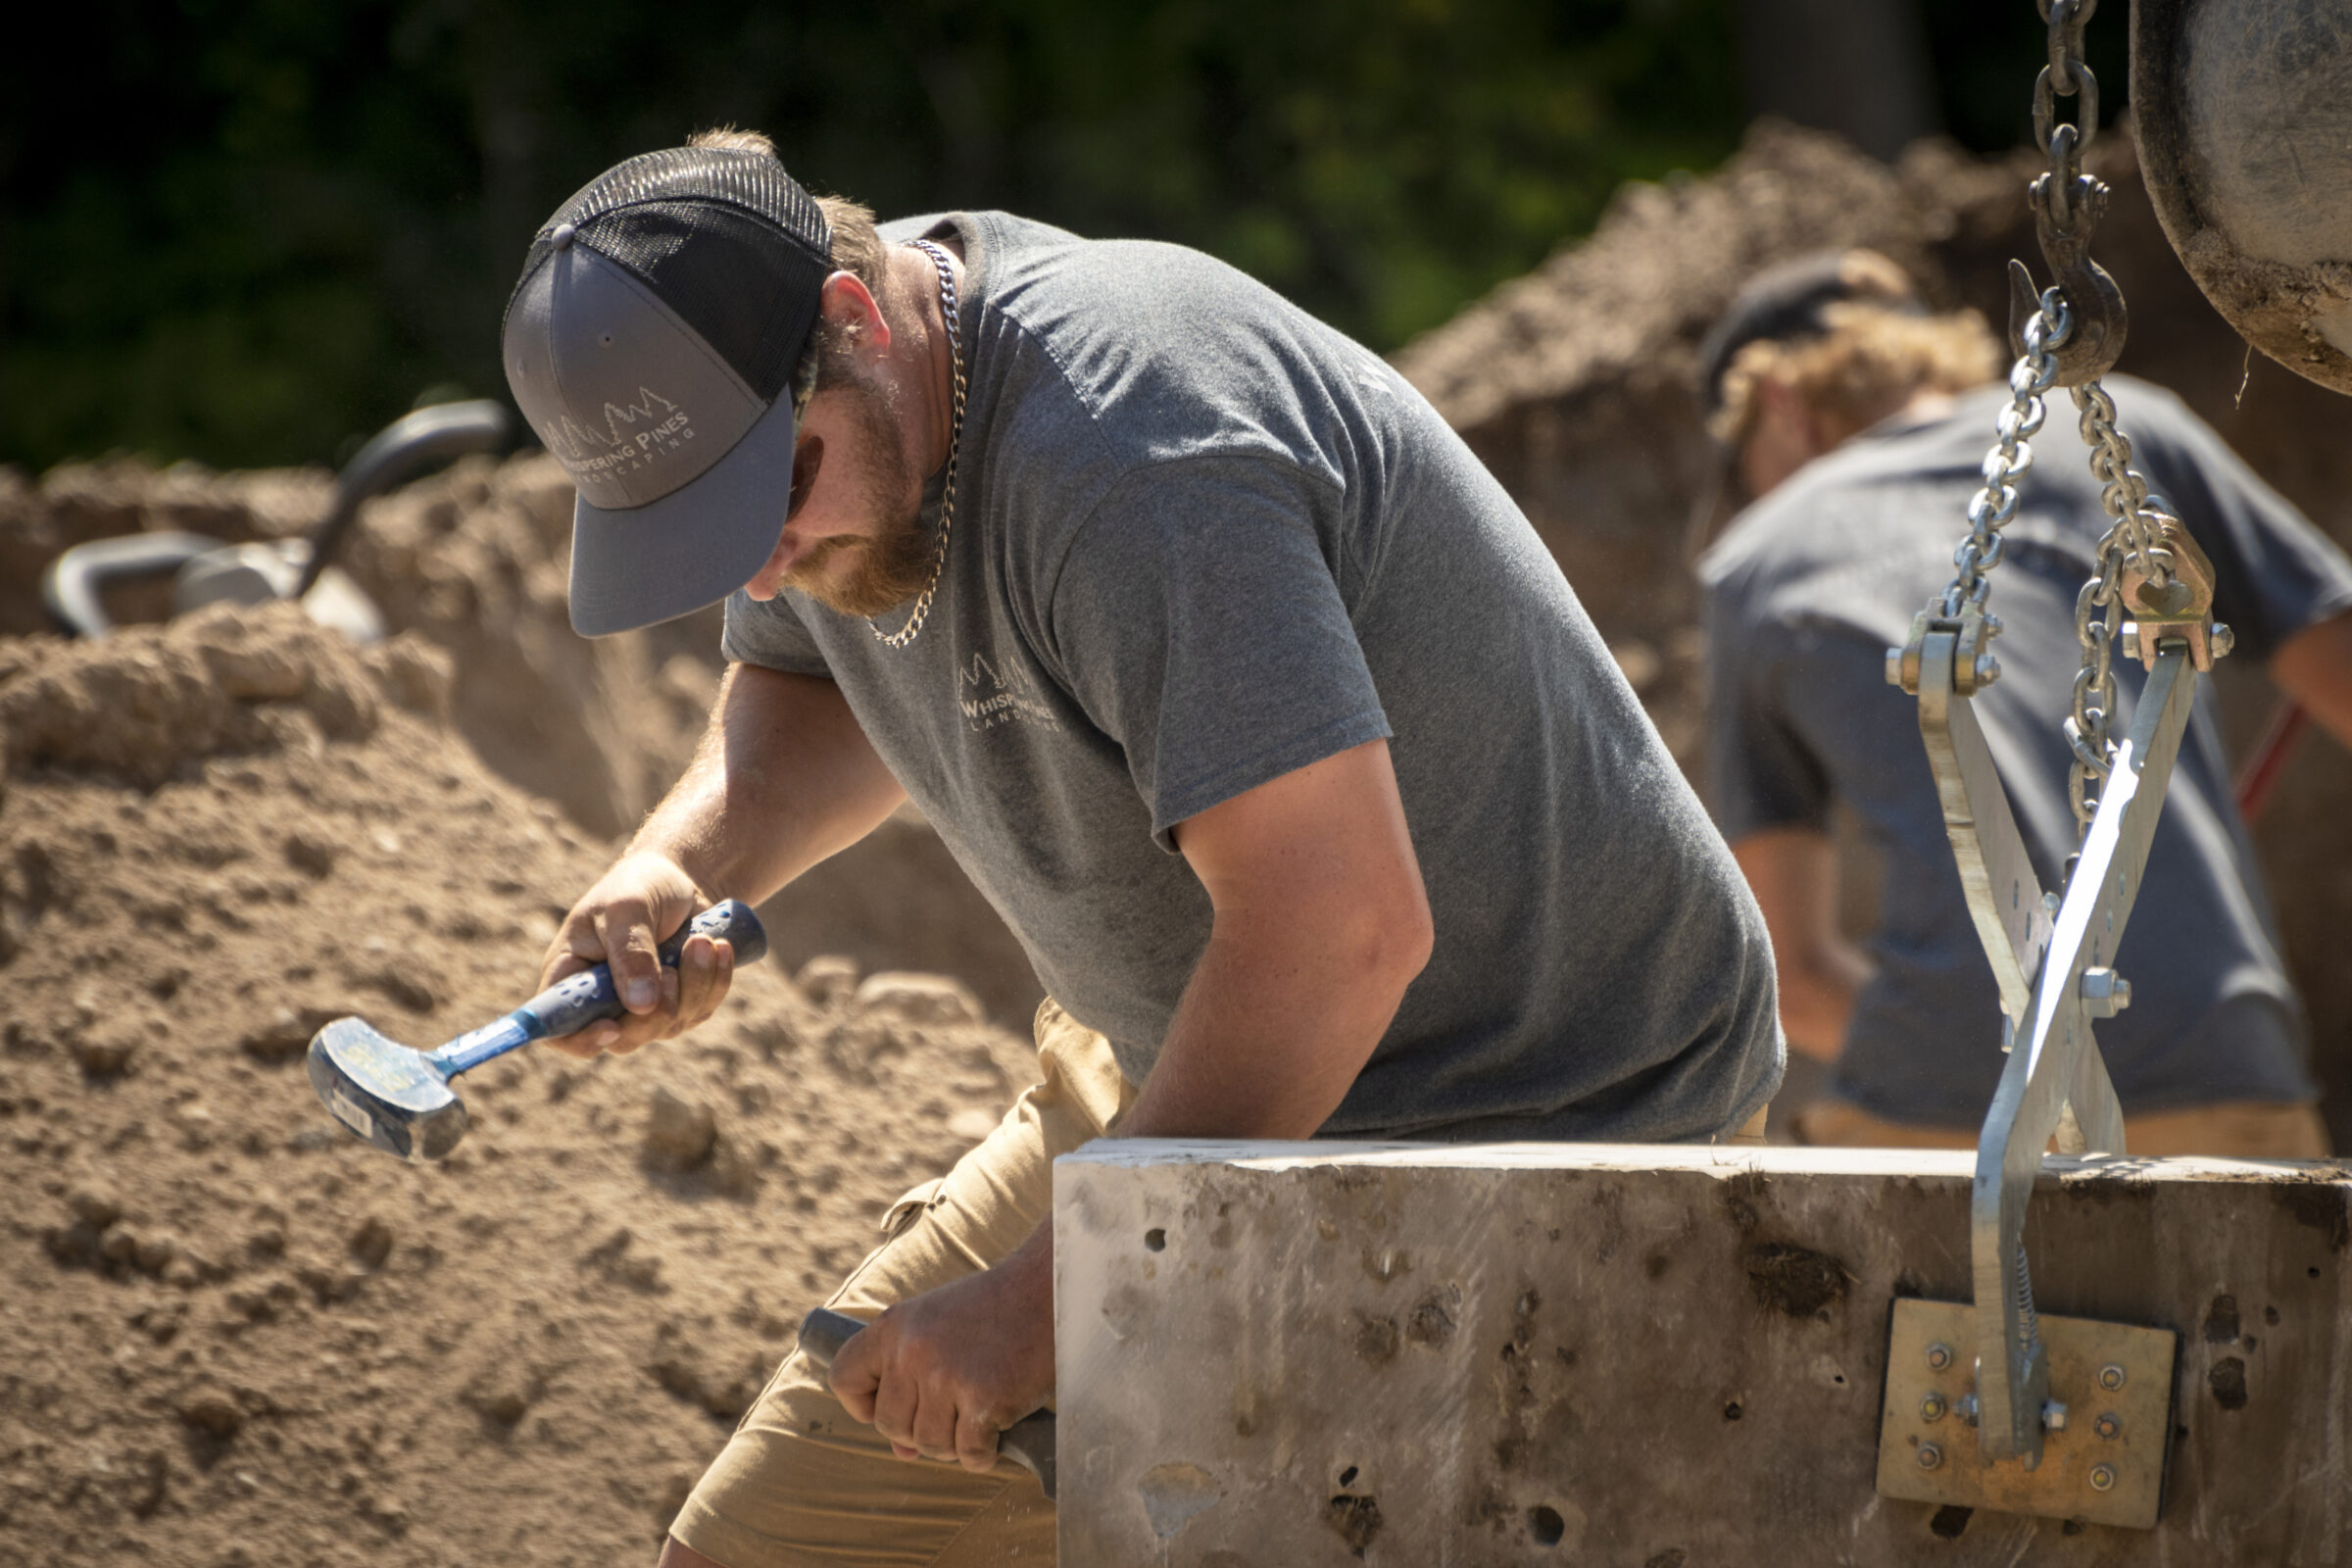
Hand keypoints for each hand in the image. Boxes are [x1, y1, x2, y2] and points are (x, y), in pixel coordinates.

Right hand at [537, 850, 734, 1058]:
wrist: (680, 880)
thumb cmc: (639, 886)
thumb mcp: (628, 907)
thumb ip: (631, 953)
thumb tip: (641, 1006)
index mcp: (570, 976)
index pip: (560, 1030)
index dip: (581, 1040)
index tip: (611, 1027)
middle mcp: (601, 1001)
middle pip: (623, 1039)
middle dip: (658, 1008)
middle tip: (673, 968)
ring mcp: (640, 1008)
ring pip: (668, 1025)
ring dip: (694, 985)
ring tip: (702, 941)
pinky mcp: (677, 1004)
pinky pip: (700, 1010)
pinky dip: (714, 981)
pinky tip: (719, 948)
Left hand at [830, 1235, 1054, 1472]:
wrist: (1051, 1289)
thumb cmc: (997, 1310)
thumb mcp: (940, 1327)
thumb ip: (911, 1379)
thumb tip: (902, 1452)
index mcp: (894, 1325)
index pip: (844, 1377)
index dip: (862, 1404)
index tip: (889, 1407)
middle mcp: (912, 1351)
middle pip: (890, 1425)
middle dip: (919, 1430)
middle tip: (954, 1410)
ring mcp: (946, 1376)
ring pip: (929, 1445)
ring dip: (954, 1443)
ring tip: (979, 1412)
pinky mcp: (983, 1400)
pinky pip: (969, 1455)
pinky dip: (984, 1453)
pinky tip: (999, 1426)